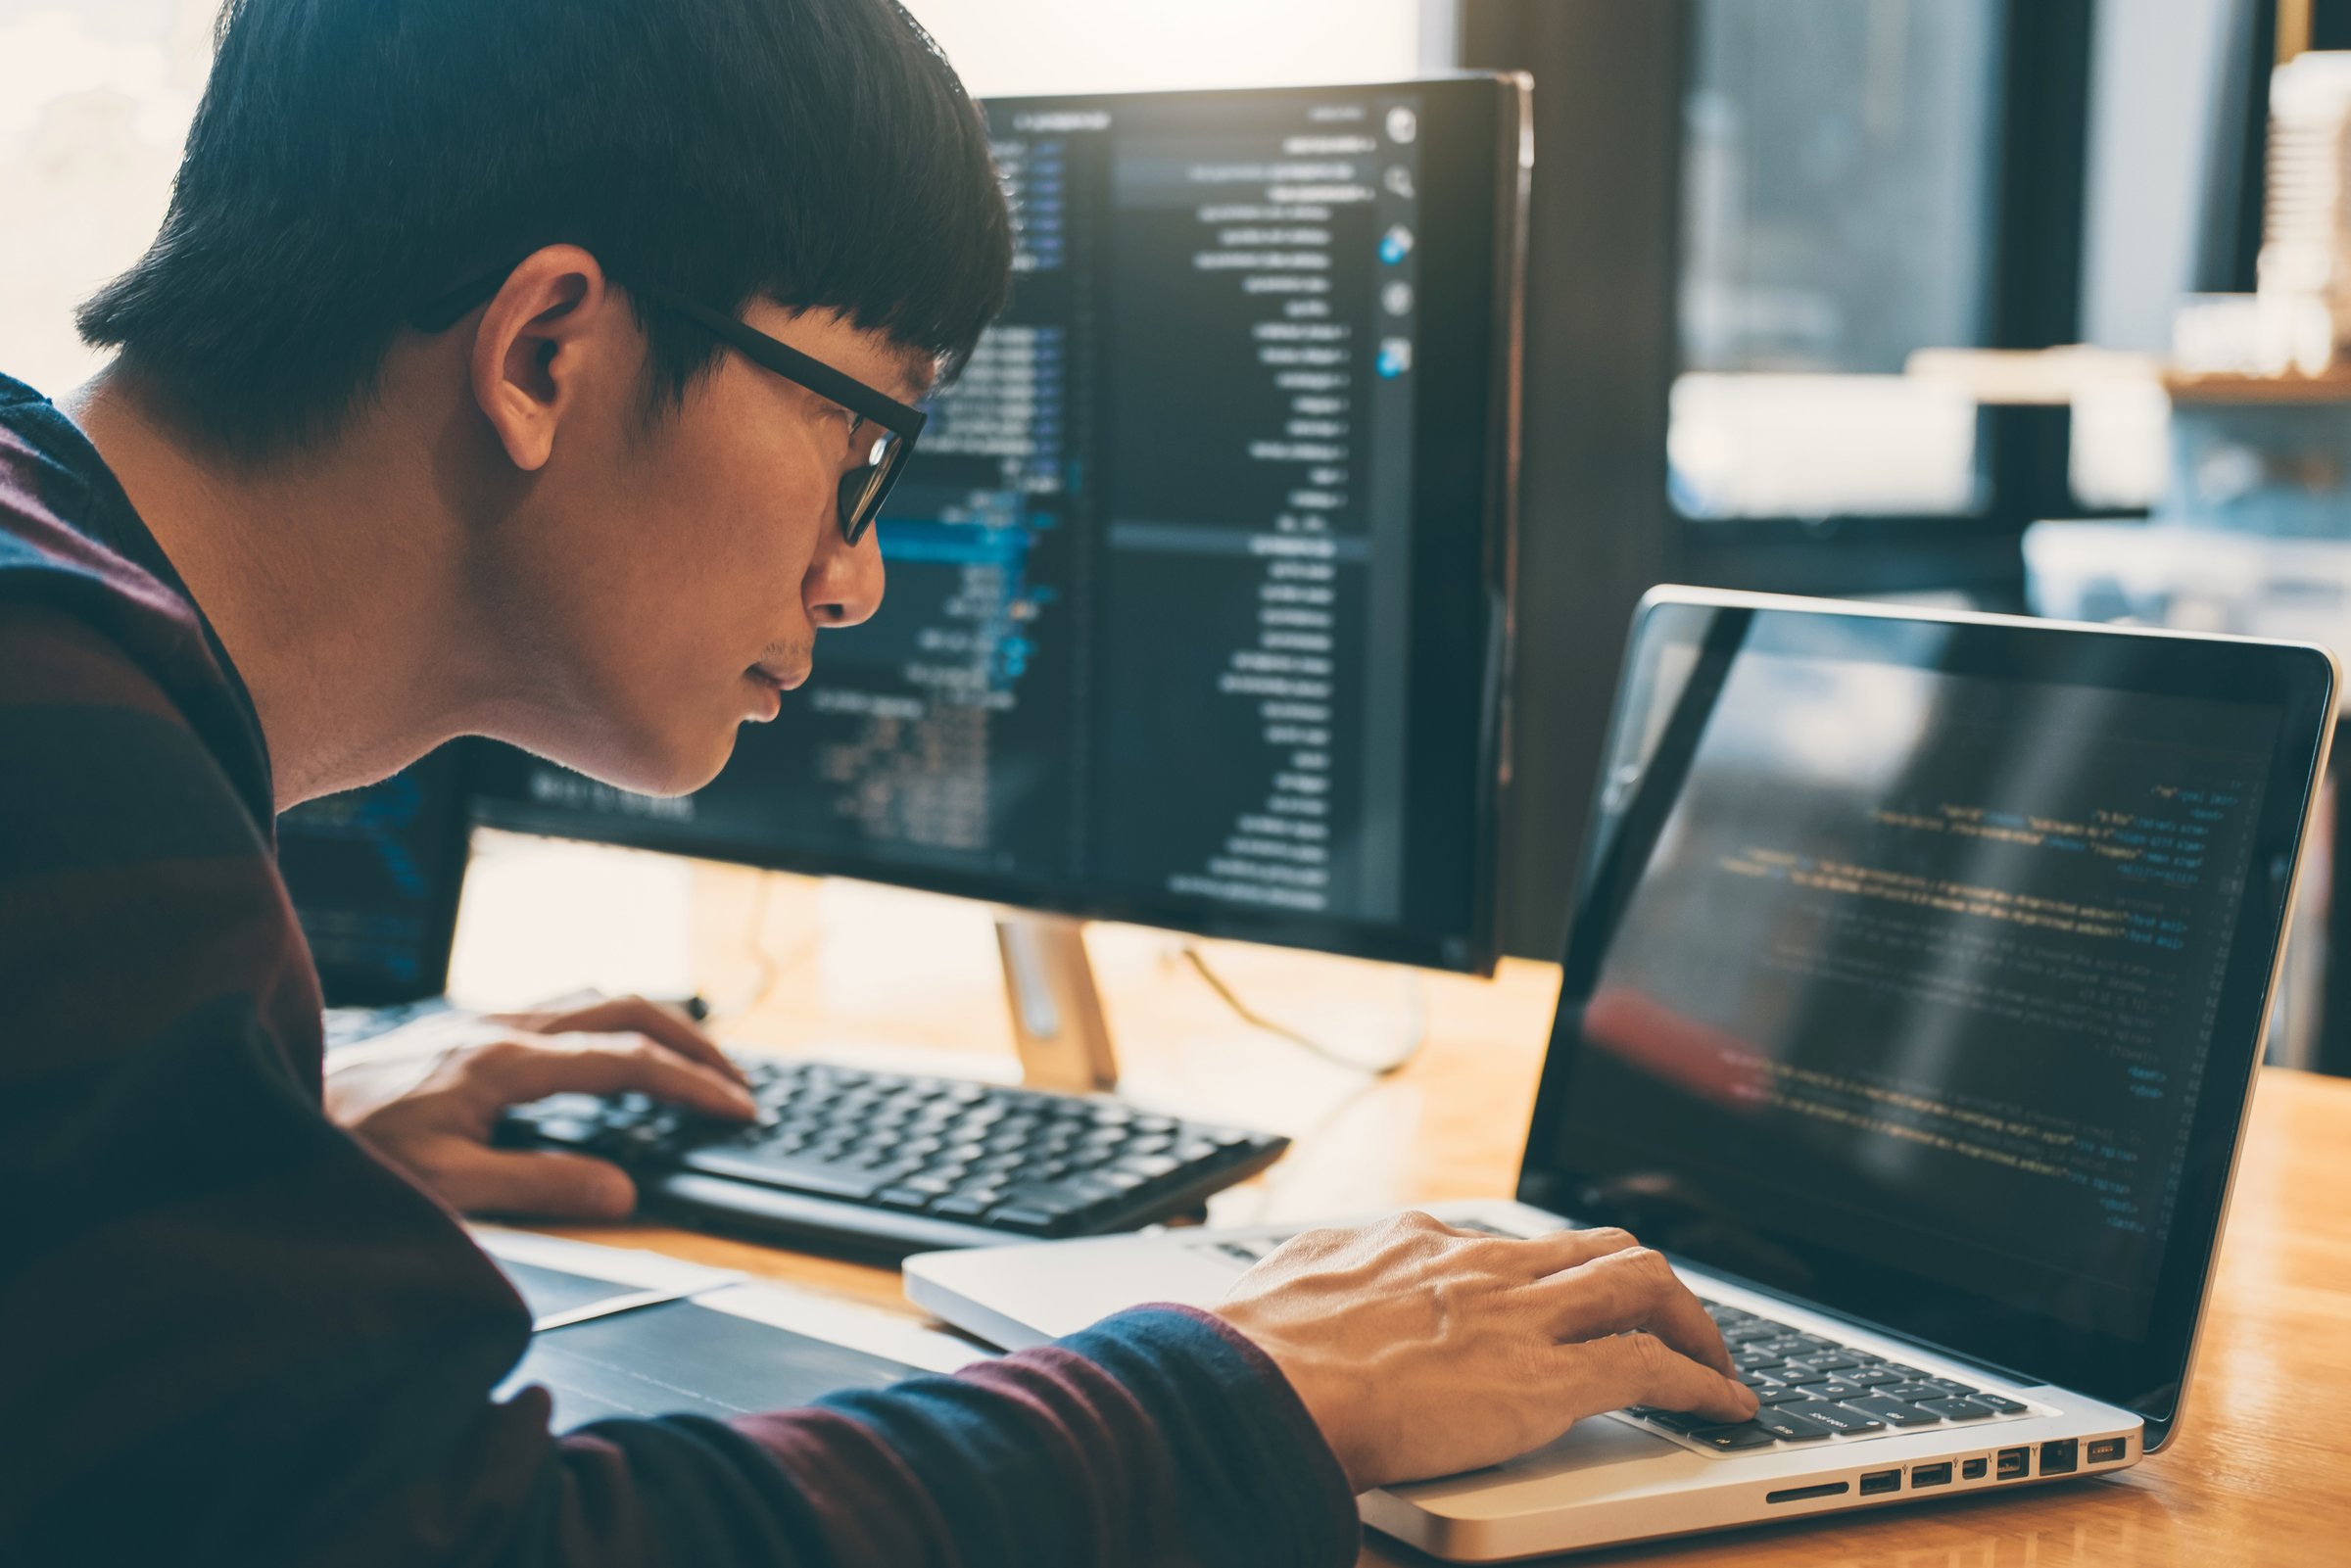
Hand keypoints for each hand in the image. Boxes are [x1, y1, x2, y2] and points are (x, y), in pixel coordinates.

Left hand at [325, 994, 756, 1219]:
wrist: (267, 1114)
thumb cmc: (346, 1153)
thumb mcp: (446, 1186)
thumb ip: (540, 1186)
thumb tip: (622, 1192)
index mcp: (503, 1062)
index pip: (625, 1060)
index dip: (692, 1084)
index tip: (737, 1107)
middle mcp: (498, 1027)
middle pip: (624, 1007)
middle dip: (691, 1041)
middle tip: (735, 1081)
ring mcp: (481, 1021)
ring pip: (593, 997)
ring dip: (654, 1024)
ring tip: (690, 1061)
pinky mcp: (464, 1031)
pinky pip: (560, 1008)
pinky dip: (609, 1024)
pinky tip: (607, 1054)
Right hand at [1212, 1212, 1755, 1490]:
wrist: (1264, 1382)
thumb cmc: (1261, 1345)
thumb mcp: (1299, 1276)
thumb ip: (1334, 1270)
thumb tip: (1322, 1276)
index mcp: (1425, 1240)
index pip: (1518, 1244)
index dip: (1560, 1274)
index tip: (1569, 1300)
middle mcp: (1485, 1264)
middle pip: (1602, 1247)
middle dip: (1651, 1283)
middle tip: (1670, 1322)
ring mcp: (1520, 1317)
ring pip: (1643, 1285)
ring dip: (1692, 1322)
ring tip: (1714, 1360)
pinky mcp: (1545, 1381)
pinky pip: (1651, 1368)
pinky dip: (1702, 1384)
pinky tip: (1724, 1406)